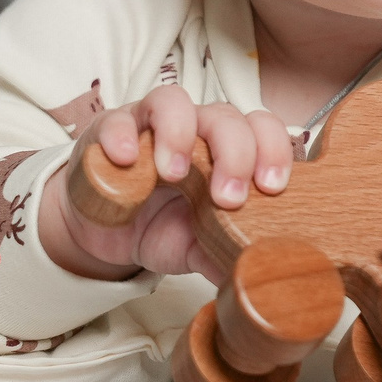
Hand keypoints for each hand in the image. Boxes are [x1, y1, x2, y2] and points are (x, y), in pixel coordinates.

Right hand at [38, 86, 291, 286]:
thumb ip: (225, 256)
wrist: (107, 232)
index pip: (261, 130)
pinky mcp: (108, 131)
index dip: (273, 150)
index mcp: (226, 152)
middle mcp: (194, 129)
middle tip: (226, 197)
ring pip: (173, 103)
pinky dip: (121, 135)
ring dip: (179, 135)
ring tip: (173, 173)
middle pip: (224, 117)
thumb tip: (255, 278)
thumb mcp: (196, 247)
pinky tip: (126, 158)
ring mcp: (150, 125)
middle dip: (233, 153)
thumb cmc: (161, 226)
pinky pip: (115, 120)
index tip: (271, 187)